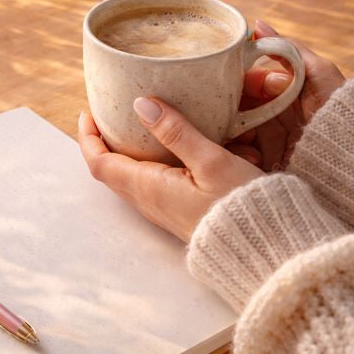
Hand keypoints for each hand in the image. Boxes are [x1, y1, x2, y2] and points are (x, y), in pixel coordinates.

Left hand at [78, 99, 262, 241]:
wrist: (265, 249)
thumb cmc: (242, 205)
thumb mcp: (212, 161)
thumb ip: (177, 132)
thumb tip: (142, 104)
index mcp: (149, 188)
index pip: (99, 163)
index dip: (88, 138)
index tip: (88, 113)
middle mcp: (148, 202)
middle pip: (110, 170)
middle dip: (103, 141)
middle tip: (109, 113)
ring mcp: (162, 210)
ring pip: (129, 177)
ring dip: (124, 151)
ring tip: (134, 124)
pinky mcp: (178, 211)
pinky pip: (149, 184)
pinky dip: (146, 161)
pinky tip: (166, 145)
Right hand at [227, 20, 345, 170]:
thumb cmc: (340, 111)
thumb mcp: (319, 73)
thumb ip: (288, 50)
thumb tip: (258, 24)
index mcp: (277, 92)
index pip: (244, 81)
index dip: (237, 81)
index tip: (234, 85)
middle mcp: (266, 114)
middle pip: (233, 106)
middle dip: (227, 108)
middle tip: (230, 114)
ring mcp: (263, 141)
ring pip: (230, 131)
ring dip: (230, 132)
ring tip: (242, 139)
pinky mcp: (262, 163)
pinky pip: (238, 155)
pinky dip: (238, 153)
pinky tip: (250, 155)